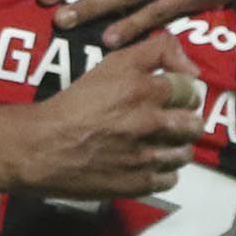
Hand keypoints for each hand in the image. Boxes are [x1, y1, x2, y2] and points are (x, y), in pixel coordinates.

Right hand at [2, 40, 203, 197]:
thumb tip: (190, 66)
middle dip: (184, 120)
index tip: (173, 96)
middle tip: (168, 120)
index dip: (183, 92)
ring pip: (186, 152)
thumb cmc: (72, 103)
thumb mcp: (111, 64)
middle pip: (195, 123)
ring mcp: (147, 156)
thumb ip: (154, 53)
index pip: (191, 88)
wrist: (41, 146)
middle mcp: (151, 122)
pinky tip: (146, 163)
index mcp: (145, 89)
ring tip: (158, 143)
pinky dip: (162, 172)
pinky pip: (171, 178)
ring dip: (175, 147)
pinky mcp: (139, 183)